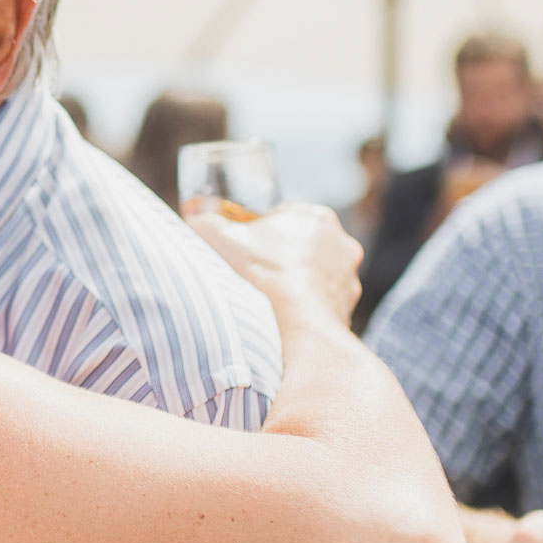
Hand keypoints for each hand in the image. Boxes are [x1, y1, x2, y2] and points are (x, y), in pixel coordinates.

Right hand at [187, 203, 360, 326]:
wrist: (293, 325)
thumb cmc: (260, 275)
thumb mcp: (220, 239)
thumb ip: (205, 222)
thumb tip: (194, 221)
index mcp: (316, 217)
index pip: (284, 218)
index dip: (260, 232)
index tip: (246, 248)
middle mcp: (341, 243)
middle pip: (301, 245)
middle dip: (281, 257)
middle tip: (254, 273)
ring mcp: (348, 278)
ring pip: (313, 275)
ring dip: (294, 283)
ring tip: (267, 298)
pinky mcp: (347, 307)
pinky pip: (320, 303)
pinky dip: (304, 308)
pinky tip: (283, 316)